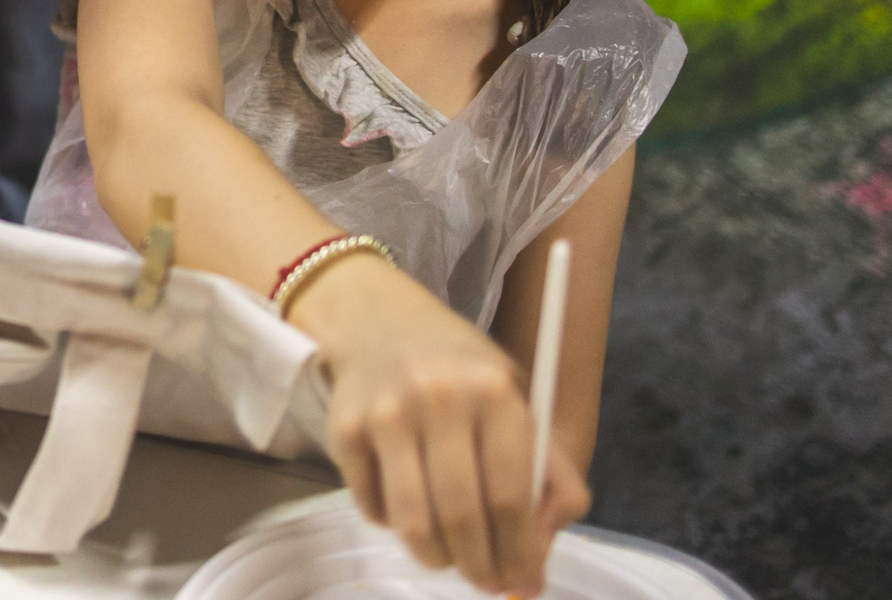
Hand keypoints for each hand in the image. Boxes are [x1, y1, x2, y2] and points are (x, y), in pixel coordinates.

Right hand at [294, 254, 586, 595]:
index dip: (520, 552)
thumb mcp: (519, 399)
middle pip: (462, 516)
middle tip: (488, 582)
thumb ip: (549, 473)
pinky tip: (409, 508)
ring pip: (414, 522)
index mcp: (493, 390)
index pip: (511, 494)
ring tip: (449, 558)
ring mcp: (384, 414)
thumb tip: (538, 555)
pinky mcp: (342, 430)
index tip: (524, 581)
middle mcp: (437, 398)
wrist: (378, 318)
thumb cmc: (461, 369)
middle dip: (481, 567)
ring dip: (437, 558)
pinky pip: (372, 508)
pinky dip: (394, 526)